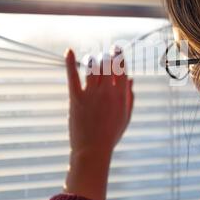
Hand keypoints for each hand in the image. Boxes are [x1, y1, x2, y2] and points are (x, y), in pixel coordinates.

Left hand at [62, 47, 133, 199]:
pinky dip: (70, 62)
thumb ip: (129, 97)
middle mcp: (107, 92)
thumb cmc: (111, 135)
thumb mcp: (125, 117)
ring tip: (93, 58)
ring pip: (92, 67)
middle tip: (106, 51)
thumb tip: (130, 79)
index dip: (119, 56)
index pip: (121, 69)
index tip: (117, 49)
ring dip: (93, 59)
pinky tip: (69, 51)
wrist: (93, 150)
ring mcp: (91, 94)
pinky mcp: (76, 98)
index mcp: (120, 96)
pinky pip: (73, 76)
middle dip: (107, 55)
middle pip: (107, 64)